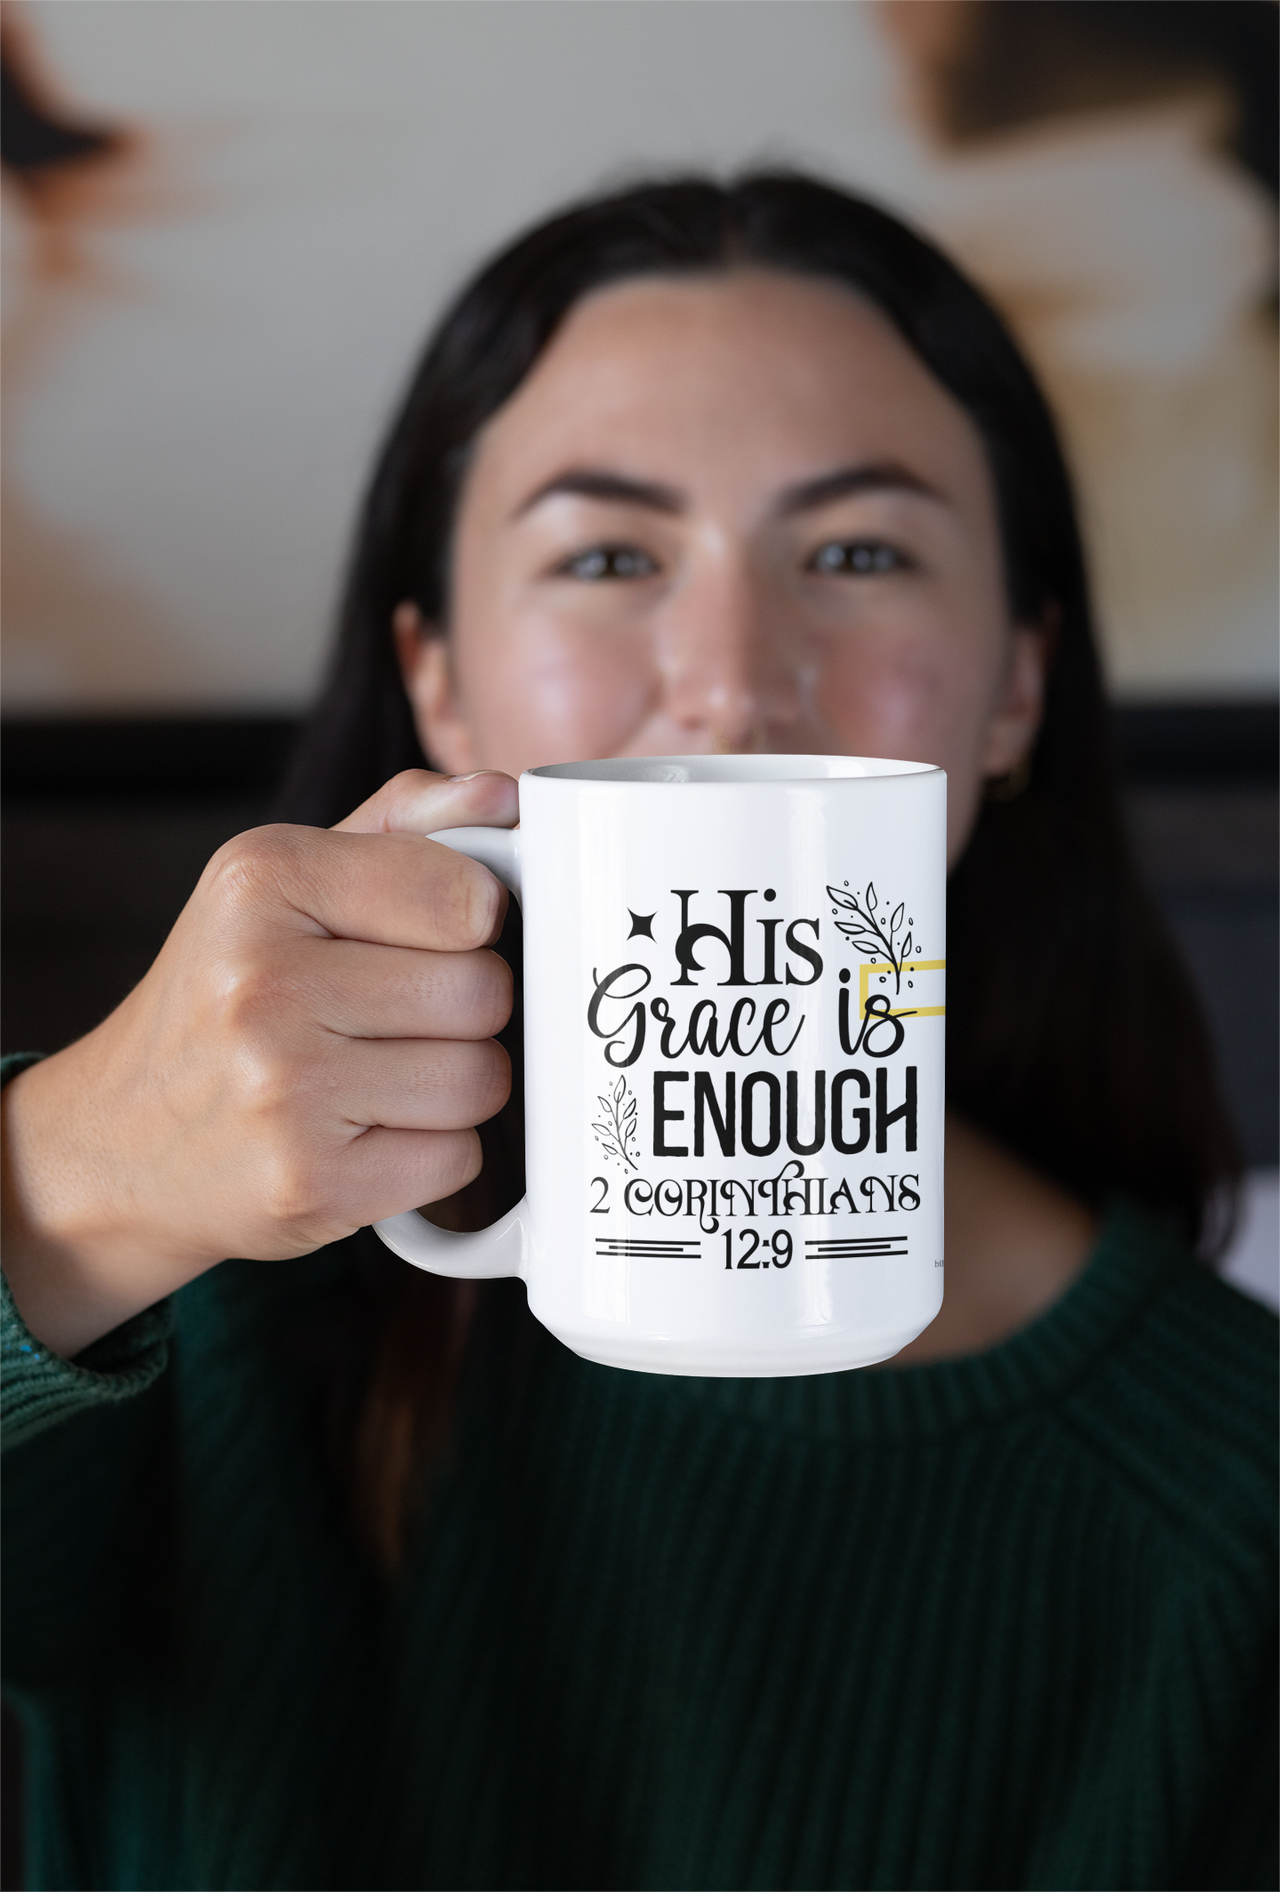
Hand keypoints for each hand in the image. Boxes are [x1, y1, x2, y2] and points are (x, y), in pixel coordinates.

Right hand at [0, 770, 518, 1357]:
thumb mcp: (284, 883)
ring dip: (453, 1085)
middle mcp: (263, 981)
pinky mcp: (311, 1183)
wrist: (116, 1139)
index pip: (465, 897)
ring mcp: (284, 1091)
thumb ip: (402, 827)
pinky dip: (431, 1153)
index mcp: (263, 880)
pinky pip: (457, 1158)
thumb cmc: (223, 998)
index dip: (475, 922)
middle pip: (482, 992)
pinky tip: (366, 1133)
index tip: (437, 935)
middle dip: (462, 1009)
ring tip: (378, 1077)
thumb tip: (502, 795)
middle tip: (393, 1018)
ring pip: (481, 1080)